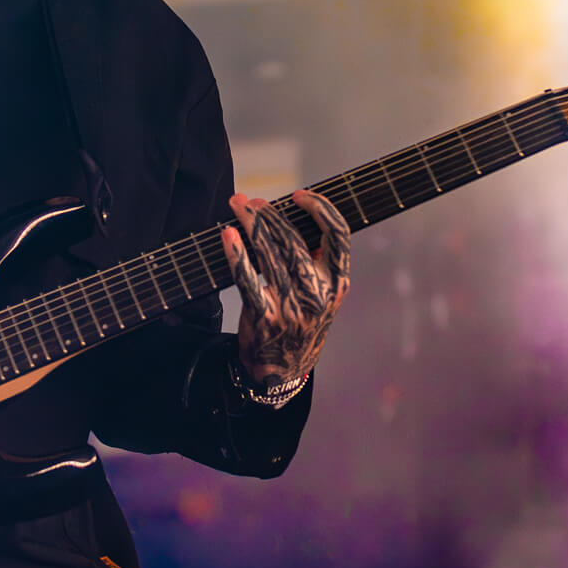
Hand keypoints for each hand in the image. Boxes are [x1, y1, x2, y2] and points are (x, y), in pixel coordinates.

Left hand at [222, 190, 349, 388]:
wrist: (283, 371)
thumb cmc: (302, 324)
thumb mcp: (325, 297)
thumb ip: (319, 263)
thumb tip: (298, 219)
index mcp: (338, 283)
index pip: (338, 234)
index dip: (320, 208)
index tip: (299, 195)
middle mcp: (318, 294)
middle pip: (295, 240)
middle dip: (271, 214)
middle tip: (252, 201)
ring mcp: (292, 306)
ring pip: (270, 254)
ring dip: (251, 224)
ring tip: (238, 206)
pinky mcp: (265, 317)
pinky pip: (247, 279)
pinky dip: (236, 254)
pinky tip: (228, 235)